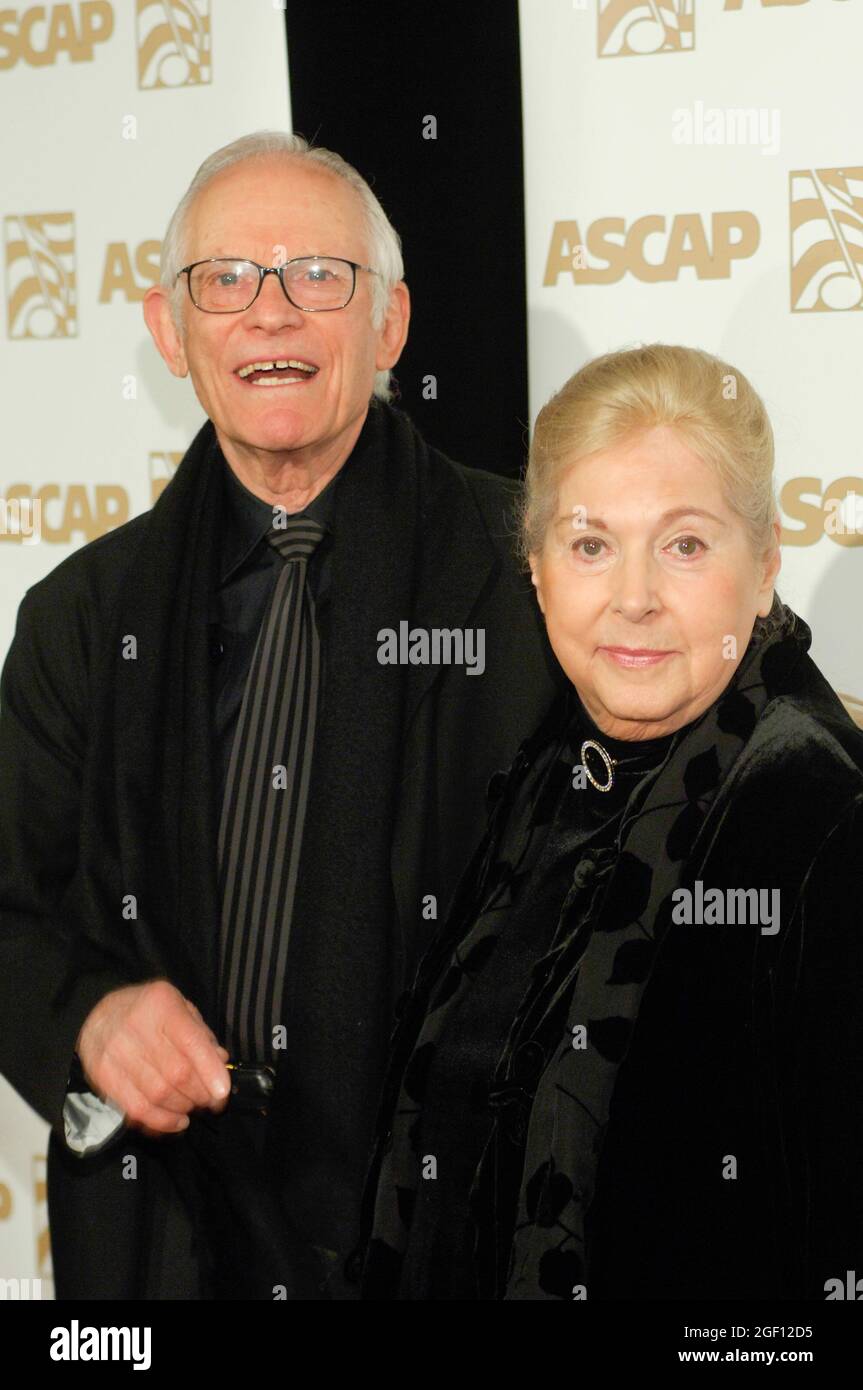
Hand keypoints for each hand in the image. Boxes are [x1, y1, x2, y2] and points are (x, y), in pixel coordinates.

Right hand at [75, 980, 230, 1138]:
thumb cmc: (148, 1011)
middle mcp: (136, 1026)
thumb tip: (220, 1061)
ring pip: (158, 1094)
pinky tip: (176, 1121)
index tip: (223, 1092)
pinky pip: (136, 1109)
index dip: (210, 1071)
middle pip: (177, 1073)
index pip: (191, 1042)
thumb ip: (201, 1033)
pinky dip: (162, 1121)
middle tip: (211, 1101)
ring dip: (183, 1108)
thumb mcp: (179, 1007)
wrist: (96, 1014)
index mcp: (161, 1003)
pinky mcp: (103, 1076)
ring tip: (193, 1107)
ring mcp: (116, 1052)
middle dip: (201, 1094)